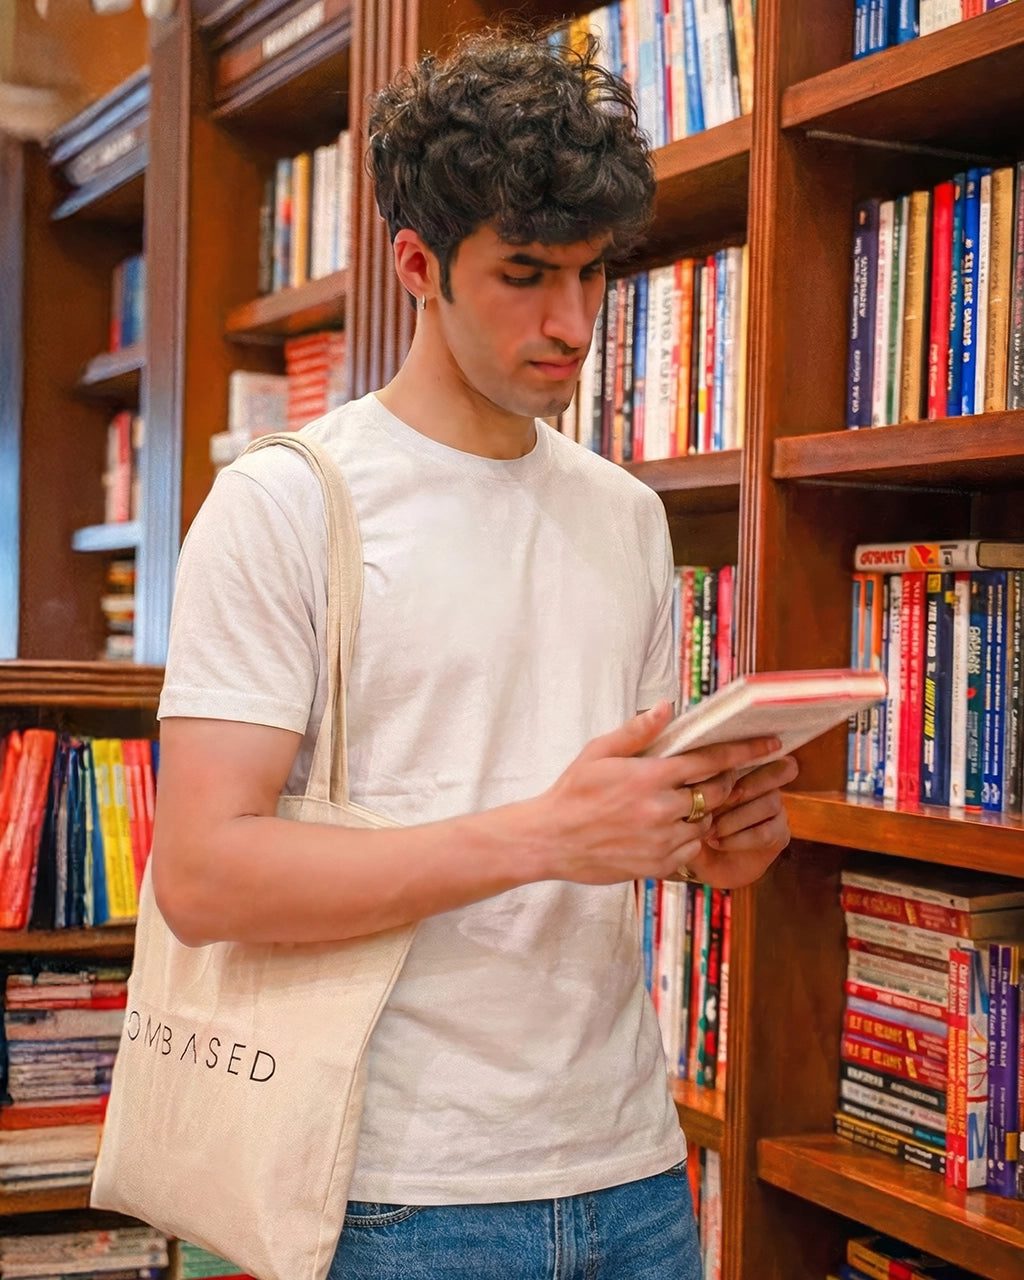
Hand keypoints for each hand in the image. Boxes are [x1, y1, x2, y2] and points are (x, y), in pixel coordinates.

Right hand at [533, 701, 783, 885]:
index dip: (742, 751)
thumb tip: (666, 708)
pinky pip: (692, 849)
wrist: (550, 840)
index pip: (708, 760)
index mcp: (648, 777)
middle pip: (716, 792)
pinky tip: (669, 828)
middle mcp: (660, 809)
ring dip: (703, 811)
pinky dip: (689, 837)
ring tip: (684, 803)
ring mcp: (661, 840)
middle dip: (725, 781)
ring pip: (705, 822)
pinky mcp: (658, 865)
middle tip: (725, 775)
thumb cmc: (573, 792)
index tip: (767, 744)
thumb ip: (637, 732)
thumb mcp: (599, 752)